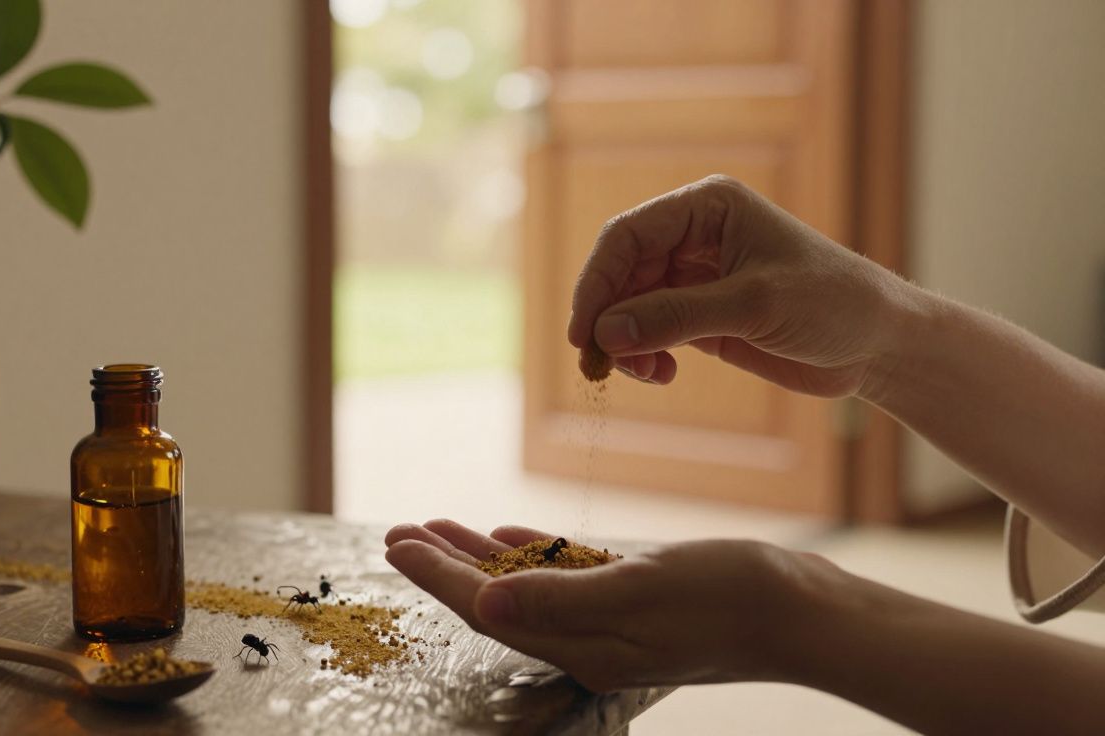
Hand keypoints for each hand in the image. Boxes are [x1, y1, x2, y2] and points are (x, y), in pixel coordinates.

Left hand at [384, 519, 847, 691]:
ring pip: (525, 586)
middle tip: (396, 534)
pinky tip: (506, 537)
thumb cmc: (730, 598)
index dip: (439, 577)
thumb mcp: (641, 591)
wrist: (803, 612)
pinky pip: (565, 576)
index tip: (396, 544)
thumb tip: (485, 605)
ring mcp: (611, 621)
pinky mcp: (634, 599)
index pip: (489, 609)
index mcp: (581, 644)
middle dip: (443, 567)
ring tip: (434, 526)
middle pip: (496, 600)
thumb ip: (561, 598)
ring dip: (477, 556)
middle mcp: (587, 639)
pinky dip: (531, 555)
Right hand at [568, 175, 917, 397]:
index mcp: (706, 207)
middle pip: (621, 273)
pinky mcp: (701, 316)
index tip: (584, 333)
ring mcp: (695, 277)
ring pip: (630, 307)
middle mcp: (694, 235)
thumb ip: (676, 316)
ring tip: (644, 374)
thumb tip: (607, 333)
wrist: (879, 343)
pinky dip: (644, 355)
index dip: (597, 282)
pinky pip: (650, 332)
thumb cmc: (831, 303)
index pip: (626, 236)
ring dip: (625, 343)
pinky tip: (660, 374)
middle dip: (608, 319)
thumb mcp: (753, 306)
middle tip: (600, 365)